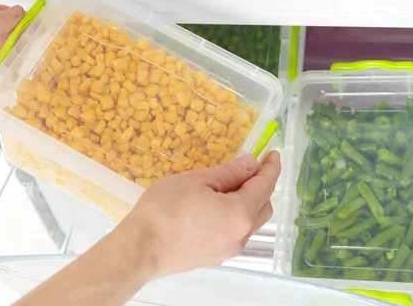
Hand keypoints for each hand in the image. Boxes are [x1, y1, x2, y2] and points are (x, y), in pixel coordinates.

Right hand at [118, 150, 280, 279]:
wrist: (140, 249)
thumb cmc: (165, 210)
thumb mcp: (197, 180)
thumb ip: (229, 172)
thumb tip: (251, 165)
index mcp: (240, 213)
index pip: (265, 186)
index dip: (270, 168)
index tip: (273, 154)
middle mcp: (240, 236)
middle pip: (263, 207)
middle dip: (260, 187)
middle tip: (246, 169)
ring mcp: (227, 251)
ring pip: (249, 223)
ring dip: (246, 204)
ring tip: (226, 189)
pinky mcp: (213, 258)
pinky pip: (233, 235)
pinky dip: (232, 218)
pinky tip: (213, 209)